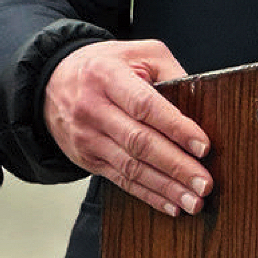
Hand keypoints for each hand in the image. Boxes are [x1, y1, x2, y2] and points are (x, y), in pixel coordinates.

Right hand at [43, 39, 212, 217]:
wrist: (52, 81)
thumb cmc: (106, 64)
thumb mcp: (138, 52)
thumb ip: (169, 72)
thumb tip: (200, 104)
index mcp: (108, 76)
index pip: (145, 106)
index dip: (176, 127)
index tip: (203, 146)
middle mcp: (93, 109)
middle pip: (139, 143)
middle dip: (176, 166)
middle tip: (204, 183)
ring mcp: (87, 138)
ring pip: (130, 168)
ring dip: (165, 188)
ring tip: (193, 202)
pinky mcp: (86, 159)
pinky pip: (120, 180)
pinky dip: (147, 195)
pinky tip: (170, 205)